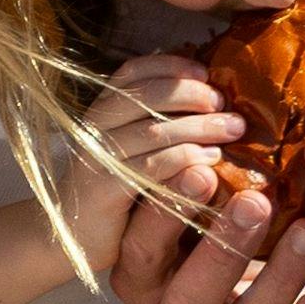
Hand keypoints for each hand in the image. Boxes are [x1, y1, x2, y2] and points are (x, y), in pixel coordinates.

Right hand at [63, 49, 237, 241]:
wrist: (72, 237)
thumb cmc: (113, 192)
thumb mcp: (131, 151)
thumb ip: (155, 125)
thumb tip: (209, 102)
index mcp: (101, 111)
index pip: (132, 73)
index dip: (169, 66)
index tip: (205, 72)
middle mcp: (95, 128)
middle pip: (144, 95)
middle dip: (190, 94)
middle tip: (223, 104)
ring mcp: (97, 158)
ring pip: (153, 131)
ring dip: (199, 126)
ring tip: (232, 130)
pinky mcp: (104, 189)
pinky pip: (151, 166)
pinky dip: (186, 158)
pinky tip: (210, 162)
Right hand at [104, 182, 304, 303]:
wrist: (302, 292)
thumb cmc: (248, 236)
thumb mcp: (214, 213)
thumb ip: (202, 182)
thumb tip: (213, 99)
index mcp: (144, 283)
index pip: (140, 253)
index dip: (164, 217)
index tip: (200, 170)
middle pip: (186, 301)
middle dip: (221, 250)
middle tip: (257, 200)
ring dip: (278, 278)